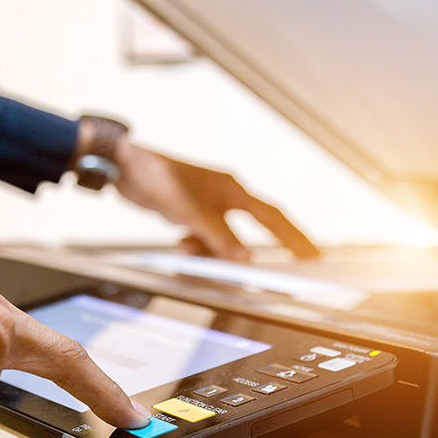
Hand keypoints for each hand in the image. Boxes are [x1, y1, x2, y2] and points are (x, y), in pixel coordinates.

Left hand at [113, 142, 320, 260]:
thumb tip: (245, 260)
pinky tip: (182, 242)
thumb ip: (219, 237)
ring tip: (190, 247)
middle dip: (255, 251)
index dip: (294, 236)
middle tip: (278, 271)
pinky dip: (197, 245)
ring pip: (223, 238)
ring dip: (212, 250)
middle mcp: (225, 196)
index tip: (312, 253)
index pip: (272, 217)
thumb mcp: (190, 212)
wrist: (125, 167)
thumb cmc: (157, 176)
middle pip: (253, 229)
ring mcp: (209, 204)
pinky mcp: (192, 212)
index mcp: (232, 190)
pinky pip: (205, 237)